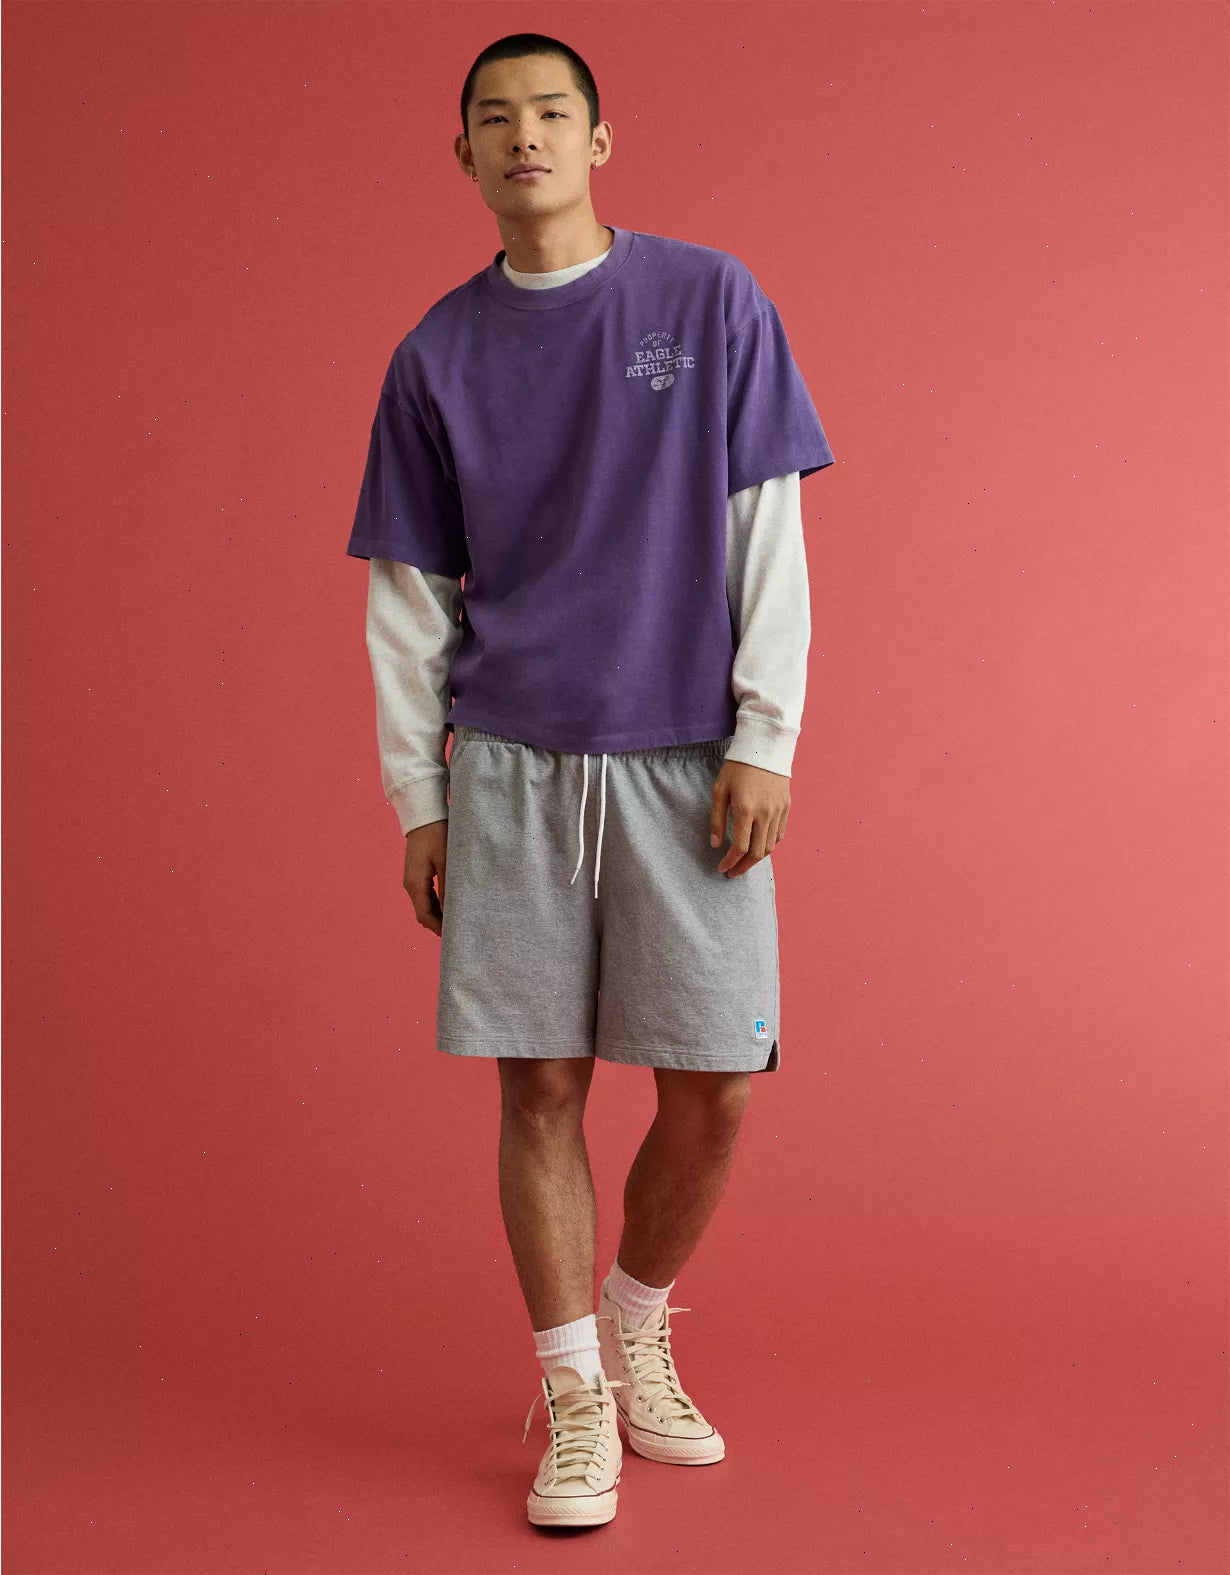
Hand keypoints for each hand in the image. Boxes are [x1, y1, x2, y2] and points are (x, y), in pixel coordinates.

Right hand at [404, 819, 448, 935]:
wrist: (424, 816)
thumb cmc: (436, 835)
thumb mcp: (446, 862)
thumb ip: (448, 888)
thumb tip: (452, 911)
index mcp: (415, 883)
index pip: (425, 915)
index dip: (439, 928)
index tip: (454, 936)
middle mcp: (410, 884)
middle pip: (424, 913)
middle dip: (439, 924)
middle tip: (459, 930)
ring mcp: (413, 879)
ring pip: (425, 905)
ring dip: (438, 914)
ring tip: (457, 919)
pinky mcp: (418, 873)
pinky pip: (426, 895)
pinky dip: (436, 904)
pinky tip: (450, 904)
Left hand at [709, 759, 789, 876]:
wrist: (764, 747)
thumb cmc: (737, 767)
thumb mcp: (719, 790)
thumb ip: (717, 819)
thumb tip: (716, 845)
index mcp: (746, 809)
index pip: (739, 848)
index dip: (729, 862)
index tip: (721, 868)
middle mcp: (765, 813)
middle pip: (757, 853)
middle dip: (743, 867)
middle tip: (732, 872)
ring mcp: (779, 811)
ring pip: (770, 846)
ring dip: (756, 859)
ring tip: (744, 862)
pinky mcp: (787, 807)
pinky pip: (780, 834)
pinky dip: (769, 845)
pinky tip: (758, 846)